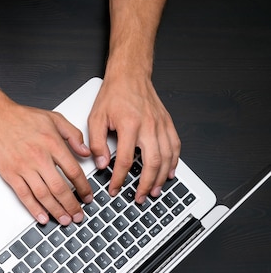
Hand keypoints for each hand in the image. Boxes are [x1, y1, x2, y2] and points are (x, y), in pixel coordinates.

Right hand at [0, 100, 93, 225]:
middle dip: (72, 205)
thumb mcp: (54, 118)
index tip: (87, 196)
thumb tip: (86, 152)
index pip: (74, 171)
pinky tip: (42, 217)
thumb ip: (73, 134)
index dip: (83, 187)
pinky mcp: (10, 173)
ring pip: (43, 195)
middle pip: (60, 188)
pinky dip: (34, 209)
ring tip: (64, 220)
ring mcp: (23, 167)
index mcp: (52, 144)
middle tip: (78, 215)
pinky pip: (24, 195)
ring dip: (56, 210)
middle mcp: (39, 157)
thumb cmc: (21, 117)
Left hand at [88, 75, 179, 202]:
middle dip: (145, 184)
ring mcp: (161, 125)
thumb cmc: (113, 95)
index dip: (119, 178)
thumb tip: (101, 163)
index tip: (115, 189)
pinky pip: (175, 146)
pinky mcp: (168, 123)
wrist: (130, 75)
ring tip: (153, 191)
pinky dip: (174, 162)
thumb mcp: (96, 118)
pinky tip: (169, 173)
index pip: (125, 160)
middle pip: (152, 163)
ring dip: (161, 177)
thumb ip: (96, 142)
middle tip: (139, 197)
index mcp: (129, 125)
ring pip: (167, 157)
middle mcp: (149, 126)